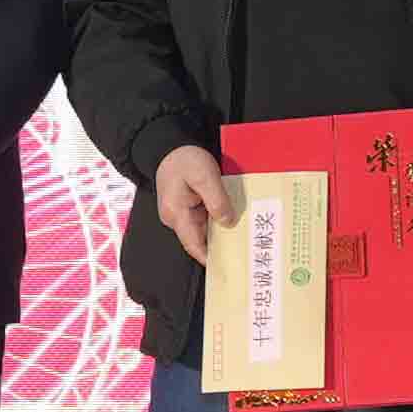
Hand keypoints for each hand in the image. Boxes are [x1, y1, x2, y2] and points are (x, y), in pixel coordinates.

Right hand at [147, 142, 236, 263]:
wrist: (169, 144)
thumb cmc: (184, 158)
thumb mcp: (204, 176)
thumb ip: (216, 200)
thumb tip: (228, 222)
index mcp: (176, 213)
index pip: (193, 245)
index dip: (209, 258)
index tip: (228, 267)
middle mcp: (175, 217)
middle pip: (199, 238)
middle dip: (220, 245)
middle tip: (243, 252)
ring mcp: (180, 212)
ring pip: (203, 229)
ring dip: (220, 231)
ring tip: (243, 237)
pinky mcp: (186, 205)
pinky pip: (203, 218)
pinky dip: (217, 219)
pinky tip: (233, 219)